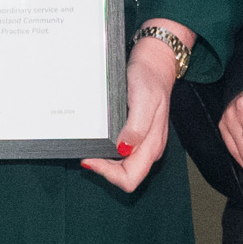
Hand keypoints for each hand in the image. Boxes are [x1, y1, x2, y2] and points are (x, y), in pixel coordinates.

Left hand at [80, 36, 182, 193]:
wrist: (155, 65)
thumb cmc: (150, 80)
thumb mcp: (144, 99)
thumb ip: (137, 126)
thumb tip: (124, 149)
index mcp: (152, 145)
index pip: (131, 178)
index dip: (109, 174)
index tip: (91, 158)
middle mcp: (149, 149)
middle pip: (125, 177)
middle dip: (104, 170)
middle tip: (87, 154)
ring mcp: (143, 144)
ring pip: (122, 168)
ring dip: (105, 162)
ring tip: (91, 147)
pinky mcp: (137, 137)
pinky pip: (122, 155)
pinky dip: (108, 153)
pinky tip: (100, 141)